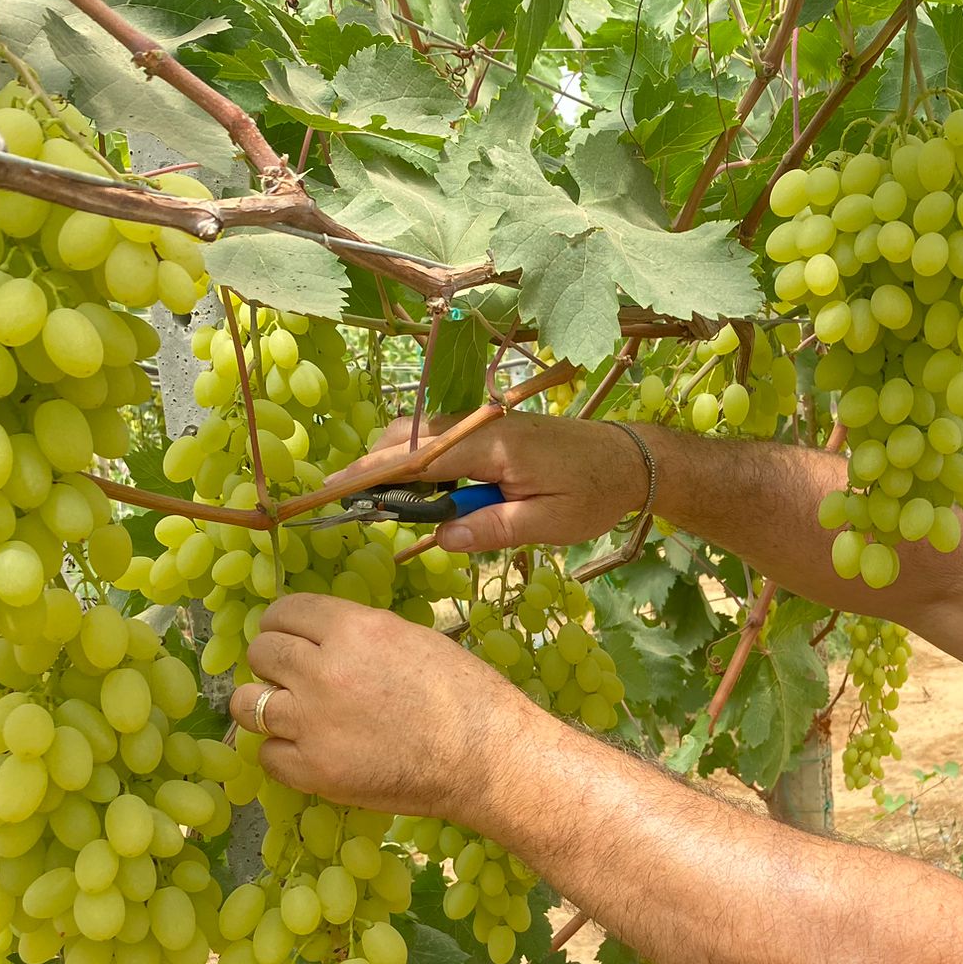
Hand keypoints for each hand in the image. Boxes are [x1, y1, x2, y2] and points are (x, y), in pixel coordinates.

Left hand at [229, 594, 538, 825]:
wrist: (486, 757)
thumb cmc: (466, 694)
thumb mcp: (412, 639)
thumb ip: (358, 635)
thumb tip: (320, 638)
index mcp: (352, 629)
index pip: (283, 611)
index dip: (283, 625)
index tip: (290, 638)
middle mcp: (322, 670)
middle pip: (261, 652)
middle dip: (274, 662)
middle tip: (297, 680)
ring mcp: (312, 722)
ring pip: (248, 703)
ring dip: (267, 706)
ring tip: (293, 716)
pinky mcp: (313, 770)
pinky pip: (267, 755)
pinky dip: (284, 754)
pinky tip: (312, 753)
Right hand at [323, 413, 647, 553]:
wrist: (629, 460)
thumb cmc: (595, 493)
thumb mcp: (548, 524)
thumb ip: (493, 529)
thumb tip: (441, 539)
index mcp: (492, 446)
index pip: (417, 457)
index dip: (371, 474)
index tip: (333, 491)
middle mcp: (480, 426)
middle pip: (406, 438)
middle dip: (374, 469)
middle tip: (355, 509)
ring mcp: (483, 424)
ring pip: (419, 437)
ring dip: (396, 467)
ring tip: (385, 509)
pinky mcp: (489, 431)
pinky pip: (439, 441)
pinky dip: (419, 463)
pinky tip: (423, 498)